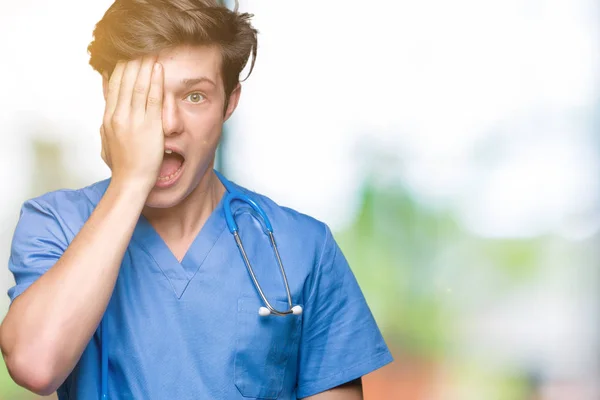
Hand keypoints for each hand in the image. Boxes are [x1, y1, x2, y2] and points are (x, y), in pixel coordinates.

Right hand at [100, 56, 164, 191]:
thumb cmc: (122, 165)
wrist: (131, 181)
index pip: (113, 86)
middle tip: (140, 47)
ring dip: (145, 66)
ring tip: (151, 51)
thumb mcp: (108, 142)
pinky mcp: (149, 126)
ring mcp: (133, 120)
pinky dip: (155, 81)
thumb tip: (106, 114)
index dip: (120, 69)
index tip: (126, 56)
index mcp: (108, 118)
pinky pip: (152, 98)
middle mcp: (118, 116)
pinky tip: (158, 68)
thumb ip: (108, 125)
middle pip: (124, 81)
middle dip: (132, 62)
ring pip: (138, 85)